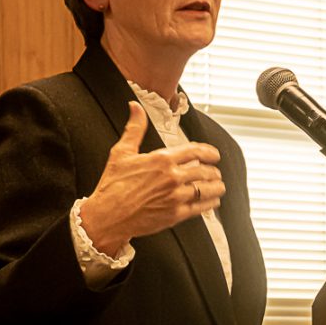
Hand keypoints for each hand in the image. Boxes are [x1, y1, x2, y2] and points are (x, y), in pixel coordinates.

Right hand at [81, 101, 225, 256]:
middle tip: (215, 171)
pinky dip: (210, 203)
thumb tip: (135, 107)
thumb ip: (134, 128)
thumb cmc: (112, 186)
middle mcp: (172, 177)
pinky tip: (212, 201)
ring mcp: (175, 197)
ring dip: (216, 186)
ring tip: (218, 185)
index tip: (214, 154)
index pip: (195, 151)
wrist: (107, 216)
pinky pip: (200, 208)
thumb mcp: (121, 152)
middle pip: (205, 170)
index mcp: (162, 160)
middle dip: (214, 170)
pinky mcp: (175, 215)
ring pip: (206, 189)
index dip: (209, 152)